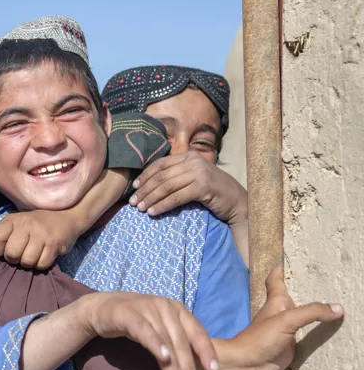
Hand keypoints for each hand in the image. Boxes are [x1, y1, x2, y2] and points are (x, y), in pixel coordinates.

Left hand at [0, 210, 82, 269]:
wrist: (66, 218)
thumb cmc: (35, 224)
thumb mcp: (15, 222)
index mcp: (12, 220)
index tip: (4, 250)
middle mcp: (26, 225)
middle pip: (11, 254)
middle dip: (14, 259)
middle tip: (21, 254)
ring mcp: (42, 235)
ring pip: (27, 261)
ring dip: (28, 263)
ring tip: (32, 255)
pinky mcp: (55, 244)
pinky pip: (42, 264)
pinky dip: (41, 264)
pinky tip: (42, 256)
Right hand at [79, 292, 217, 369]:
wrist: (99, 309)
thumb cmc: (132, 321)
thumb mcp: (159, 327)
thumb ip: (175, 339)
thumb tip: (195, 366)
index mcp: (176, 309)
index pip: (197, 332)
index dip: (207, 351)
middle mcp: (165, 307)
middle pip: (182, 342)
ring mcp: (147, 308)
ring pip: (166, 341)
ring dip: (174, 367)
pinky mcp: (128, 314)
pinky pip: (146, 331)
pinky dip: (156, 344)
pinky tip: (164, 359)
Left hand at [131, 151, 248, 222]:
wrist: (236, 201)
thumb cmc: (211, 191)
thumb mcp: (192, 177)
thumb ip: (176, 175)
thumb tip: (148, 183)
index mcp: (188, 156)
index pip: (160, 164)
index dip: (145, 176)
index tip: (134, 188)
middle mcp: (193, 161)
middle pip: (161, 176)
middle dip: (145, 190)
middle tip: (133, 202)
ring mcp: (199, 173)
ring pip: (167, 187)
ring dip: (151, 199)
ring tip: (140, 209)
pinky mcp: (203, 187)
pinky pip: (176, 197)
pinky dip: (162, 205)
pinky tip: (153, 212)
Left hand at [218, 267, 343, 369]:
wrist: (248, 365)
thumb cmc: (261, 338)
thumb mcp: (286, 320)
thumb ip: (312, 312)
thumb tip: (338, 308)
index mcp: (276, 303)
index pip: (276, 281)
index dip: (280, 271)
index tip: (287, 261)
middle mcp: (281, 314)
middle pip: (294, 298)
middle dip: (306, 291)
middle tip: (326, 284)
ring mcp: (286, 331)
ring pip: (302, 318)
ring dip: (314, 313)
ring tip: (335, 307)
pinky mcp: (290, 346)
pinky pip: (307, 337)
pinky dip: (317, 333)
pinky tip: (330, 332)